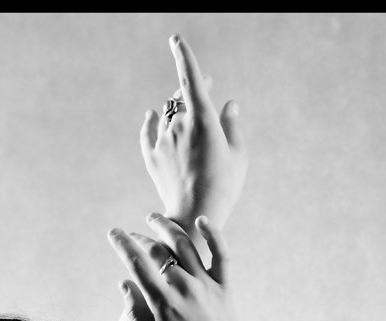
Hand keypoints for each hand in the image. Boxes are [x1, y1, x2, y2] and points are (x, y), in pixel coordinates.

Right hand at [107, 214, 248, 320]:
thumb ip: (136, 315)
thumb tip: (124, 285)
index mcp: (164, 303)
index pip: (137, 265)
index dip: (123, 245)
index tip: (113, 233)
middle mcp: (185, 287)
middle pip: (158, 250)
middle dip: (139, 237)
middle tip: (130, 235)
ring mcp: (206, 283)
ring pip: (185, 243)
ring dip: (166, 226)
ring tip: (153, 218)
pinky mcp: (224, 285)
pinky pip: (220, 253)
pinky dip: (213, 234)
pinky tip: (202, 221)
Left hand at [140, 35, 247, 231]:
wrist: (195, 217)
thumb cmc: (224, 186)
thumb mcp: (238, 154)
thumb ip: (232, 125)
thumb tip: (229, 104)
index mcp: (202, 119)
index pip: (190, 77)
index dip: (184, 55)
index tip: (176, 39)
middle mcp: (178, 125)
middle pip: (180, 98)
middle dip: (191, 90)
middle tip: (204, 87)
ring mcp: (162, 141)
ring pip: (167, 115)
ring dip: (176, 110)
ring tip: (187, 113)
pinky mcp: (152, 158)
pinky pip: (148, 133)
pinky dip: (151, 122)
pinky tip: (151, 115)